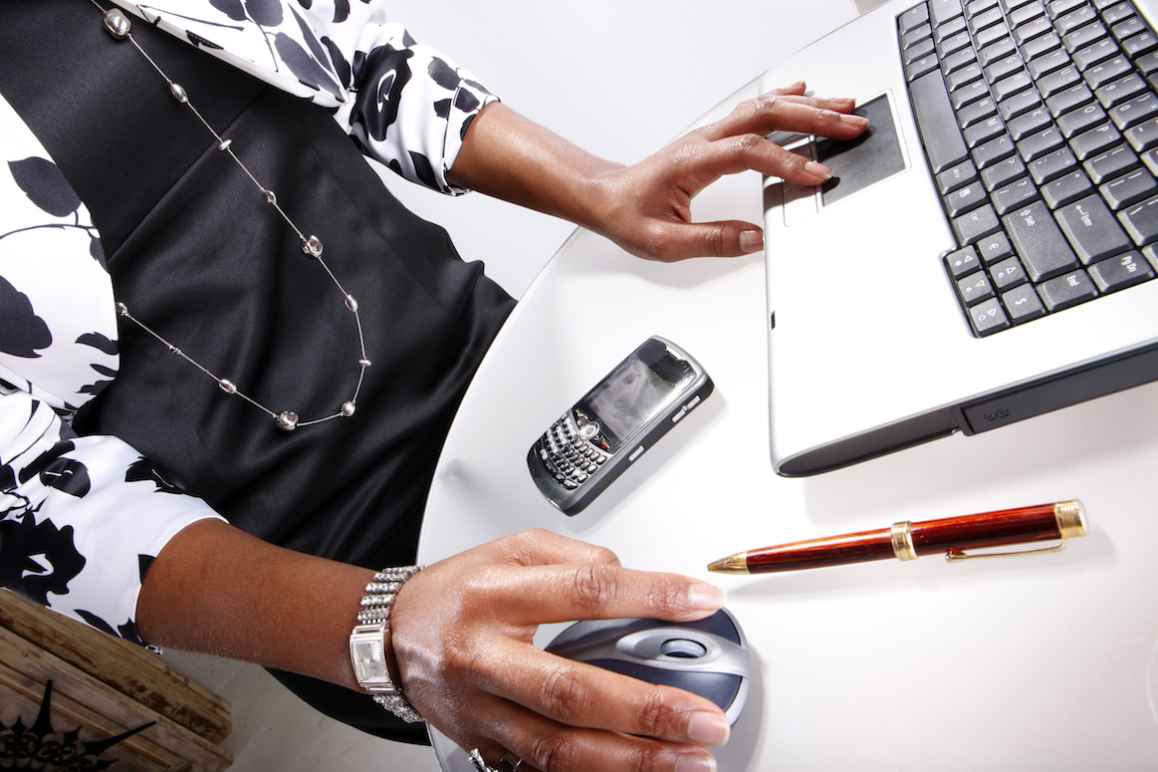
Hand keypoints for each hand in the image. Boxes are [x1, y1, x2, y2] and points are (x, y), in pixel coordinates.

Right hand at [390, 529, 730, 770]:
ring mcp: (482, 711)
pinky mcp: (484, 746)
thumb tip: (633, 578)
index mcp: (494, 595)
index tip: (700, 601)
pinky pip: (544, 771)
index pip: (582, 591)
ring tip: (688, 761)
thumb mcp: (512, 549)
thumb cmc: (458, 590)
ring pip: (559, 748)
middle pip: (570, 692)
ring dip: (631, 761)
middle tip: (705, 720)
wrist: (395, 636)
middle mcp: (483, 658)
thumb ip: (575, 557)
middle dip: (646, 711)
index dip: (648, 596)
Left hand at [592, 81, 868, 261]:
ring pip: (764, 108)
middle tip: (852, 127)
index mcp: (692, 162)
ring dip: (808, 106)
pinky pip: (755, 110)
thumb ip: (710, 241)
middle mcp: (704, 140)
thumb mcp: (664, 242)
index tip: (817, 176)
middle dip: (814, 119)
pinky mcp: (715, 137)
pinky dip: (786, 99)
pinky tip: (807, 95)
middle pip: (766, 116)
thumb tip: (754, 240)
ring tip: (845, 109)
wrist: (606, 196)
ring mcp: (710, 135)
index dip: (786, 161)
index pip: (748, 152)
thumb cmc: (629, 215)